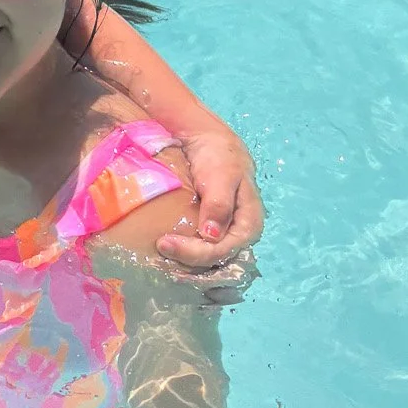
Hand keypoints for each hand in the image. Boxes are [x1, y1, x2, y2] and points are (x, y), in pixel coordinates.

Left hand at [157, 129, 262, 268]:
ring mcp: (223, 236)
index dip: (195, 253)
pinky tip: (165, 253)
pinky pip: (198, 251)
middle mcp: (238, 236)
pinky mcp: (208, 233)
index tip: (165, 243)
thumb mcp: (223, 175)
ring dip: (183, 264)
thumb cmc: (220, 157)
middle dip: (187, 261)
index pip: (223, 250)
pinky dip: (182, 255)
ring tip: (159, 257)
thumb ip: (219, 204)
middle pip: (214, 261)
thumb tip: (211, 236)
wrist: (210, 143)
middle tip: (159, 248)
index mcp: (248, 225)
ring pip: (206, 262)